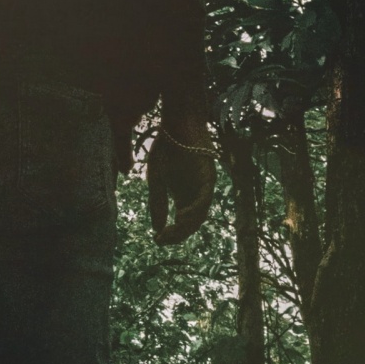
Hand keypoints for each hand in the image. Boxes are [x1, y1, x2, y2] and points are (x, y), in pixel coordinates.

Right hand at [146, 102, 214, 244]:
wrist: (177, 122)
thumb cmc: (166, 147)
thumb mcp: (155, 178)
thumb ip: (157, 202)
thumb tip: (157, 230)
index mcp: (183, 196)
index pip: (181, 223)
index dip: (171, 234)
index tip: (158, 241)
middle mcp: (195, 194)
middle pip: (192, 223)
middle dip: (178, 234)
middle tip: (164, 240)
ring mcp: (204, 186)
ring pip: (200, 213)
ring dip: (187, 226)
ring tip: (172, 232)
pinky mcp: (209, 176)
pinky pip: (205, 198)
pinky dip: (195, 209)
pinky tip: (182, 215)